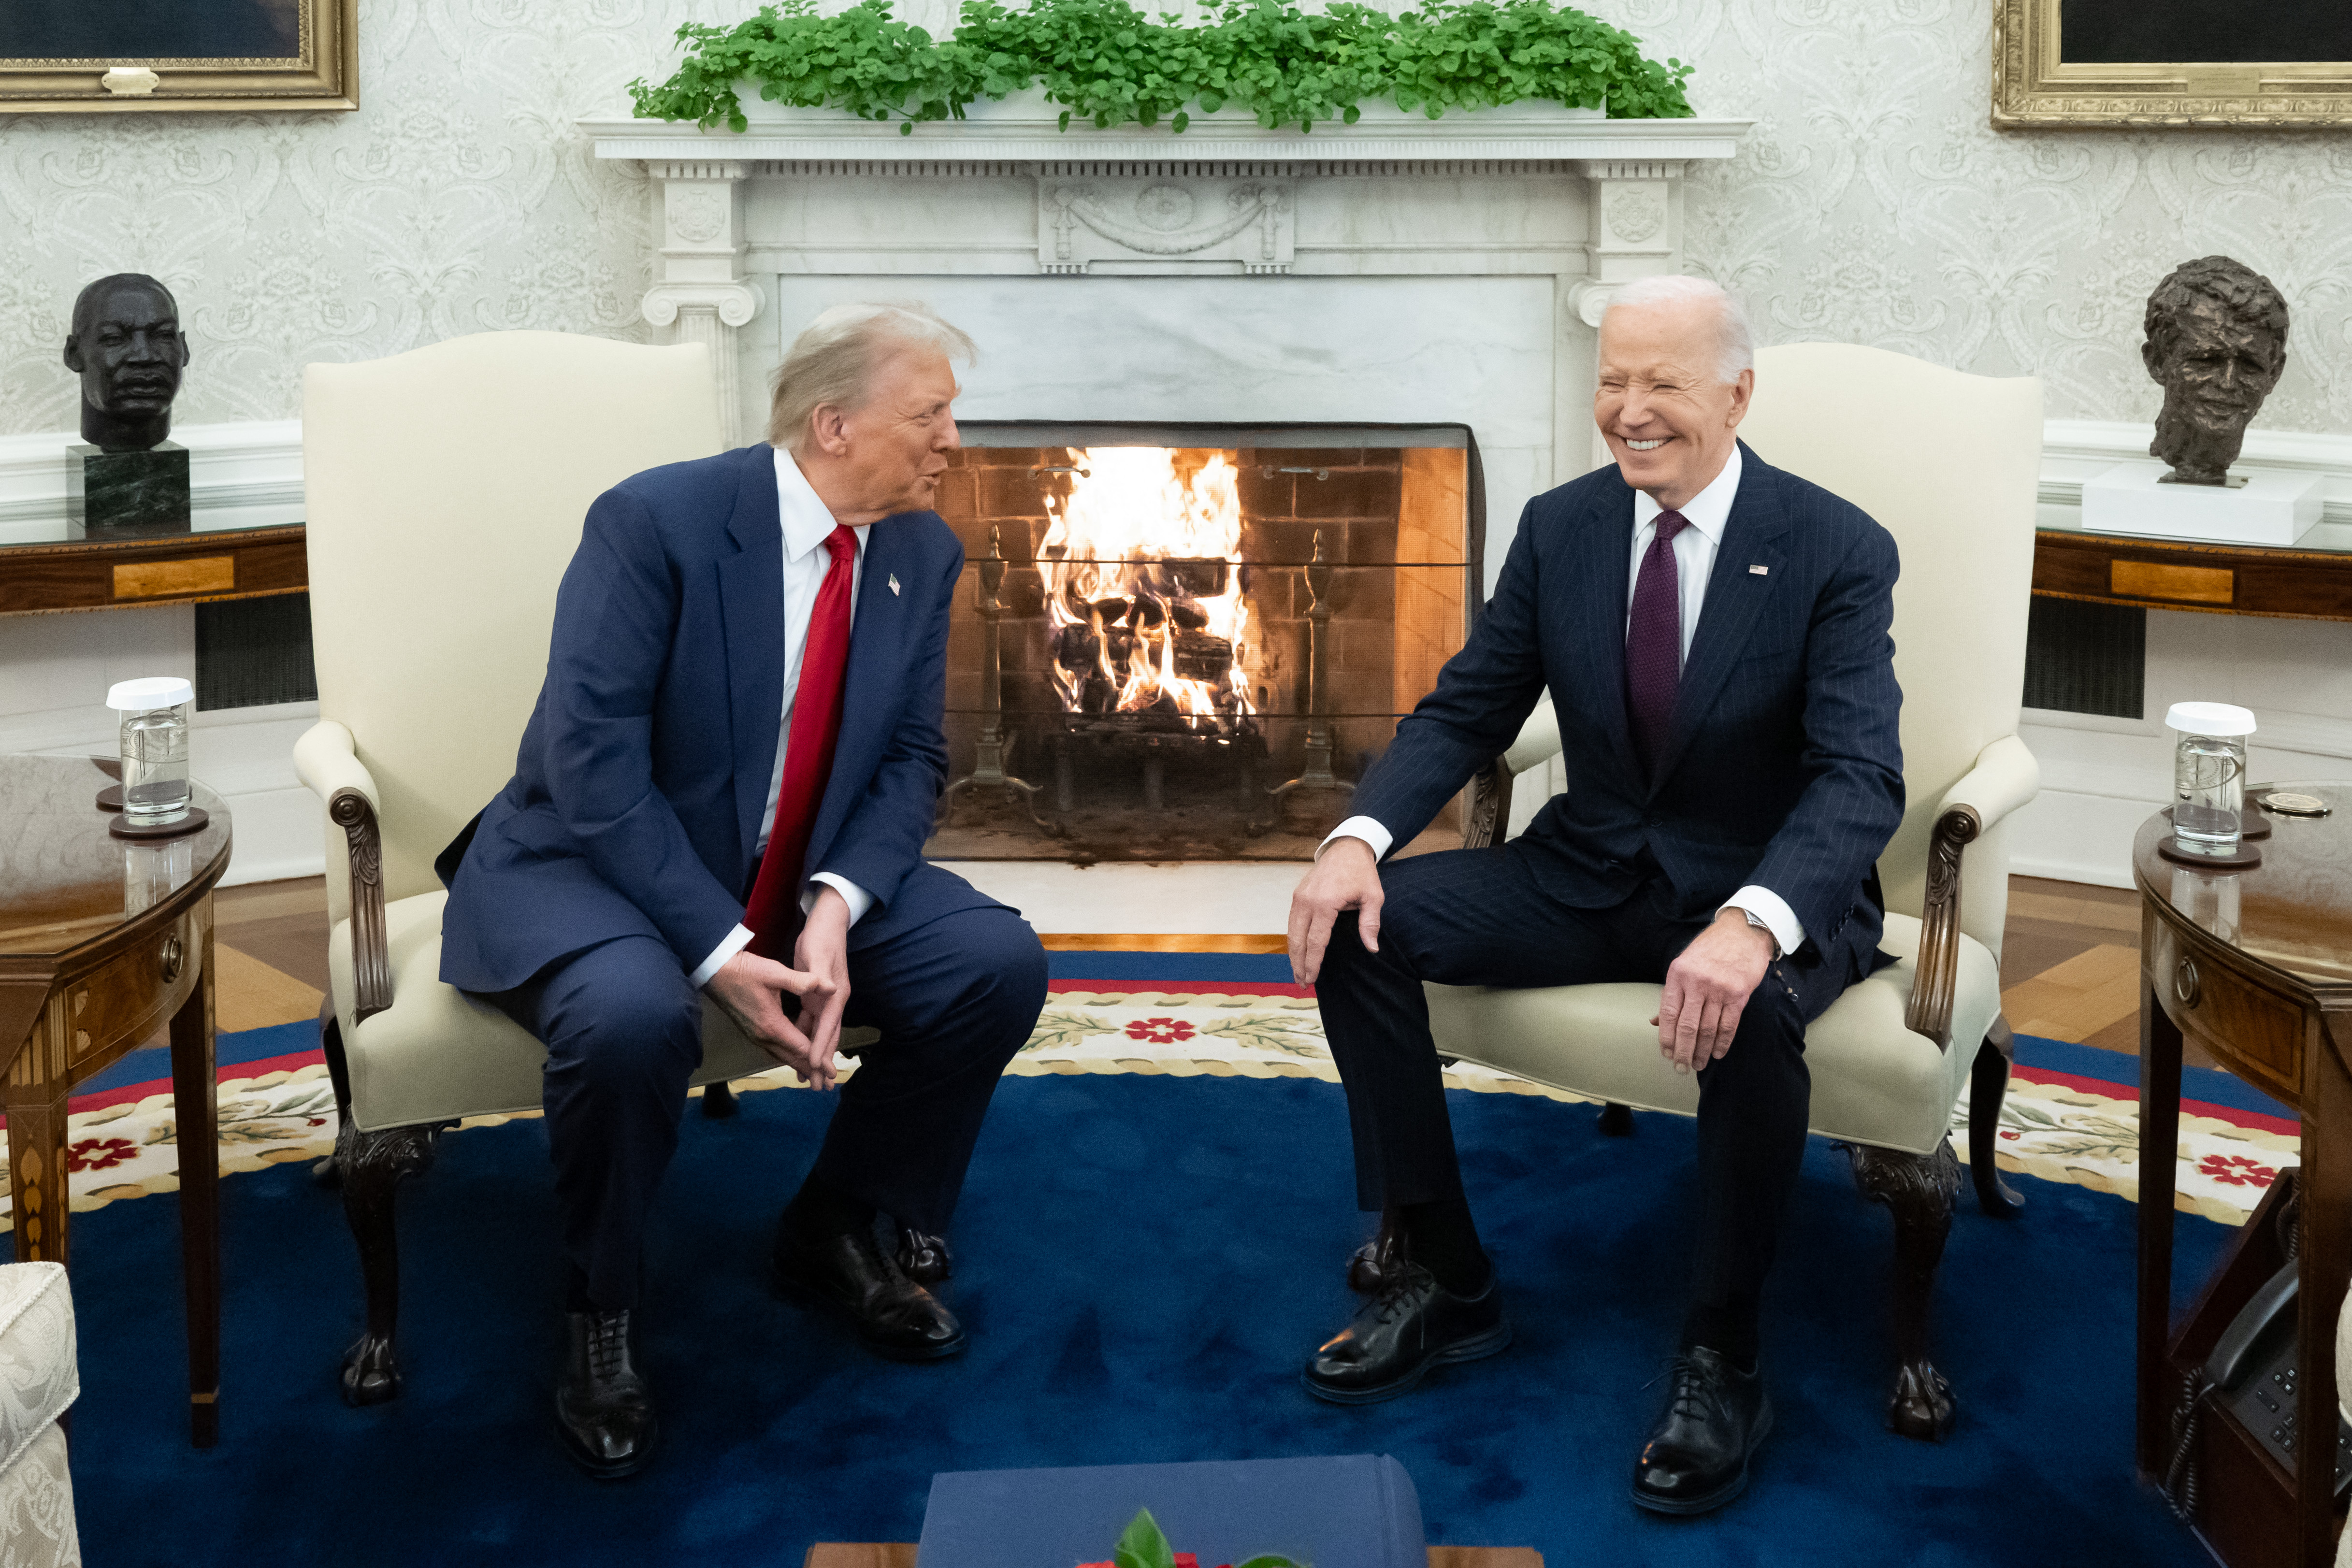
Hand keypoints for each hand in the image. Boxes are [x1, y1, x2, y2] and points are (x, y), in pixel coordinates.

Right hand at [706, 938, 837, 1088]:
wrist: (714, 971)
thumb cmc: (744, 970)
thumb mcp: (774, 972)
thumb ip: (802, 981)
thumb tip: (830, 987)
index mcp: (771, 1025)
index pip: (801, 1049)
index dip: (819, 1062)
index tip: (832, 1074)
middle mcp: (762, 1036)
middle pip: (791, 1058)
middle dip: (811, 1071)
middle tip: (827, 1083)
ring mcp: (755, 1035)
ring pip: (781, 1056)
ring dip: (798, 1065)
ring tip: (814, 1075)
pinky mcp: (751, 1031)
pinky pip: (773, 1049)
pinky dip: (787, 1056)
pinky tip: (793, 1056)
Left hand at [789, 886, 853, 1087]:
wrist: (827, 923)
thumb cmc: (822, 938)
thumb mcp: (818, 955)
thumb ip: (820, 975)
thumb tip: (828, 989)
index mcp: (835, 994)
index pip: (828, 1027)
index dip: (820, 1048)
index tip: (814, 1067)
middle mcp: (833, 1001)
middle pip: (828, 1038)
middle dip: (823, 1062)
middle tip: (819, 1087)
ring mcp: (825, 1001)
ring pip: (820, 1034)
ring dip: (815, 1055)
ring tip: (808, 1078)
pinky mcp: (816, 998)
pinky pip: (811, 1025)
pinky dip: (806, 1040)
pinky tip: (799, 1052)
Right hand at [1288, 837, 1382, 985]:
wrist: (1346, 847)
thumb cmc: (1361, 872)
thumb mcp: (1373, 896)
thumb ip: (1370, 923)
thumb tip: (1372, 948)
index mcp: (1324, 903)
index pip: (1316, 941)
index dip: (1313, 962)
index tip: (1312, 978)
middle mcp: (1307, 901)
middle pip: (1298, 940)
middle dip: (1298, 964)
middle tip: (1302, 983)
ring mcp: (1299, 897)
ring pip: (1291, 932)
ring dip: (1293, 954)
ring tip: (1297, 972)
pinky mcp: (1297, 895)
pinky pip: (1291, 922)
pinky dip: (1293, 939)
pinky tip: (1297, 952)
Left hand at [1653, 910, 1774, 1073]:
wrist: (1742, 932)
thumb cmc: (1709, 950)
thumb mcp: (1683, 965)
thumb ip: (1671, 994)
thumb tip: (1655, 1022)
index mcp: (1678, 975)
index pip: (1667, 1014)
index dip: (1666, 1038)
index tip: (1666, 1054)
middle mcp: (1697, 983)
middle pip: (1687, 1027)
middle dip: (1683, 1052)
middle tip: (1681, 1068)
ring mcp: (1719, 990)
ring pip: (1707, 1030)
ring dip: (1702, 1052)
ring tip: (1698, 1065)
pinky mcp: (1739, 995)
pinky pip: (1728, 1025)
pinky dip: (1722, 1043)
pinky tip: (1717, 1053)